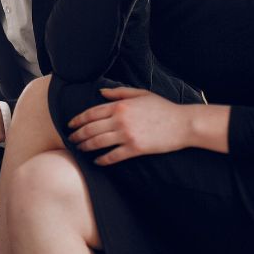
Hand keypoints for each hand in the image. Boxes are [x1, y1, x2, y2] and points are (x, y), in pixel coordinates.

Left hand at [67, 86, 190, 164]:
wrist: (183, 123)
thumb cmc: (162, 107)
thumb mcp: (140, 94)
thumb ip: (119, 93)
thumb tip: (101, 92)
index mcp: (120, 106)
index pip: (91, 113)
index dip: (77, 120)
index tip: (70, 125)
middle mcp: (120, 120)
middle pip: (91, 129)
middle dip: (77, 135)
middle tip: (70, 140)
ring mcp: (127, 135)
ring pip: (98, 143)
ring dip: (86, 147)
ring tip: (80, 149)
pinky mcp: (135, 149)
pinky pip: (113, 156)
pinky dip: (102, 160)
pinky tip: (96, 161)